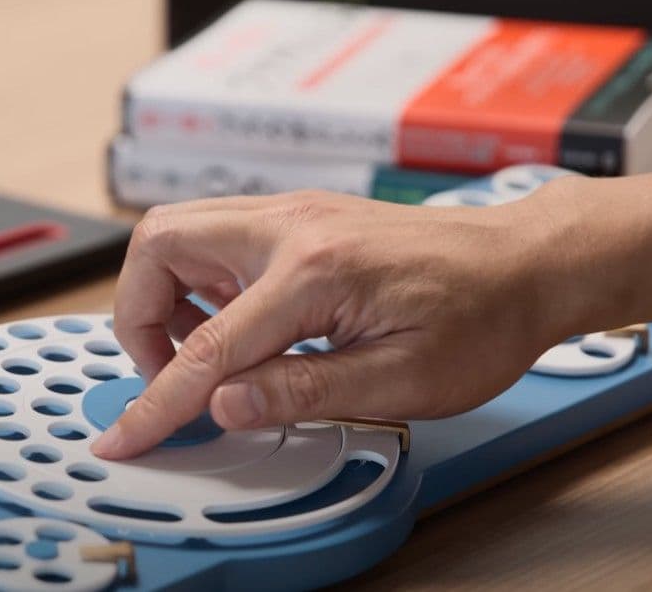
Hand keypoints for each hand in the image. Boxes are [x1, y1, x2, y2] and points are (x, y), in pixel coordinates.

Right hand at [91, 185, 602, 458]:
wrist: (525, 264)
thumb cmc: (482, 317)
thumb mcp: (401, 380)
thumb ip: (302, 390)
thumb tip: (223, 405)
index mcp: (316, 268)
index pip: (207, 346)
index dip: (158, 403)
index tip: (127, 439)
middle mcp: (292, 224)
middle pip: (159, 245)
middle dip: (140, 317)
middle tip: (172, 375)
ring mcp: (293, 212)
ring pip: (179, 233)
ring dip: (167, 297)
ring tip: (210, 355)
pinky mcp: (299, 218)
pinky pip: (215, 237)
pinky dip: (201, 284)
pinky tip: (244, 327)